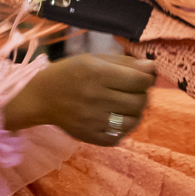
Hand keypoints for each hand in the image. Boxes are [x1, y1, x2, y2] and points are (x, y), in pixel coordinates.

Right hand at [3, 53, 156, 143]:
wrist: (41, 98)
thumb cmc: (70, 73)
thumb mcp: (93, 59)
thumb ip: (124, 62)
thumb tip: (152, 67)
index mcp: (97, 74)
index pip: (140, 80)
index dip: (146, 79)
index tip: (139, 78)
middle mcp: (96, 97)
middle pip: (140, 101)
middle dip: (141, 95)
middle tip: (131, 92)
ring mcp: (93, 120)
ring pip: (134, 120)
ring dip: (134, 112)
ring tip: (123, 105)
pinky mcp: (91, 137)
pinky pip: (121, 136)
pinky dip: (123, 127)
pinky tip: (114, 118)